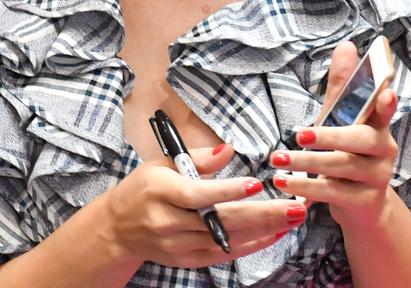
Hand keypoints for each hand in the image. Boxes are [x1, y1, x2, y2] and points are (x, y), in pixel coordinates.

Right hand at [101, 145, 295, 268]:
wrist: (117, 228)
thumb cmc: (142, 189)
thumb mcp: (161, 164)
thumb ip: (197, 158)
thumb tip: (228, 150)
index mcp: (160, 191)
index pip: (197, 194)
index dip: (227, 191)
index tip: (255, 185)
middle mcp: (168, 221)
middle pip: (219, 220)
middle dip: (261, 214)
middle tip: (294, 207)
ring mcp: (178, 244)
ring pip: (227, 239)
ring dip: (263, 230)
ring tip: (292, 219)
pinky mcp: (186, 260)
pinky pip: (223, 255)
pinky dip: (250, 246)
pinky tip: (272, 235)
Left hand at [268, 41, 398, 232]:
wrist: (361, 207)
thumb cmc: (346, 154)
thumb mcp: (340, 118)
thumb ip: (343, 86)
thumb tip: (347, 46)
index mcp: (377, 126)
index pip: (383, 111)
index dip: (385, 104)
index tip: (386, 94)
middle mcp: (383, 150)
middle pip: (359, 140)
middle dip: (329, 136)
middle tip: (299, 135)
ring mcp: (377, 177)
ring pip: (341, 167)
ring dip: (306, 164)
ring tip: (277, 160)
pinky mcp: (365, 201)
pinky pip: (333, 192)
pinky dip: (307, 188)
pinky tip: (284, 183)